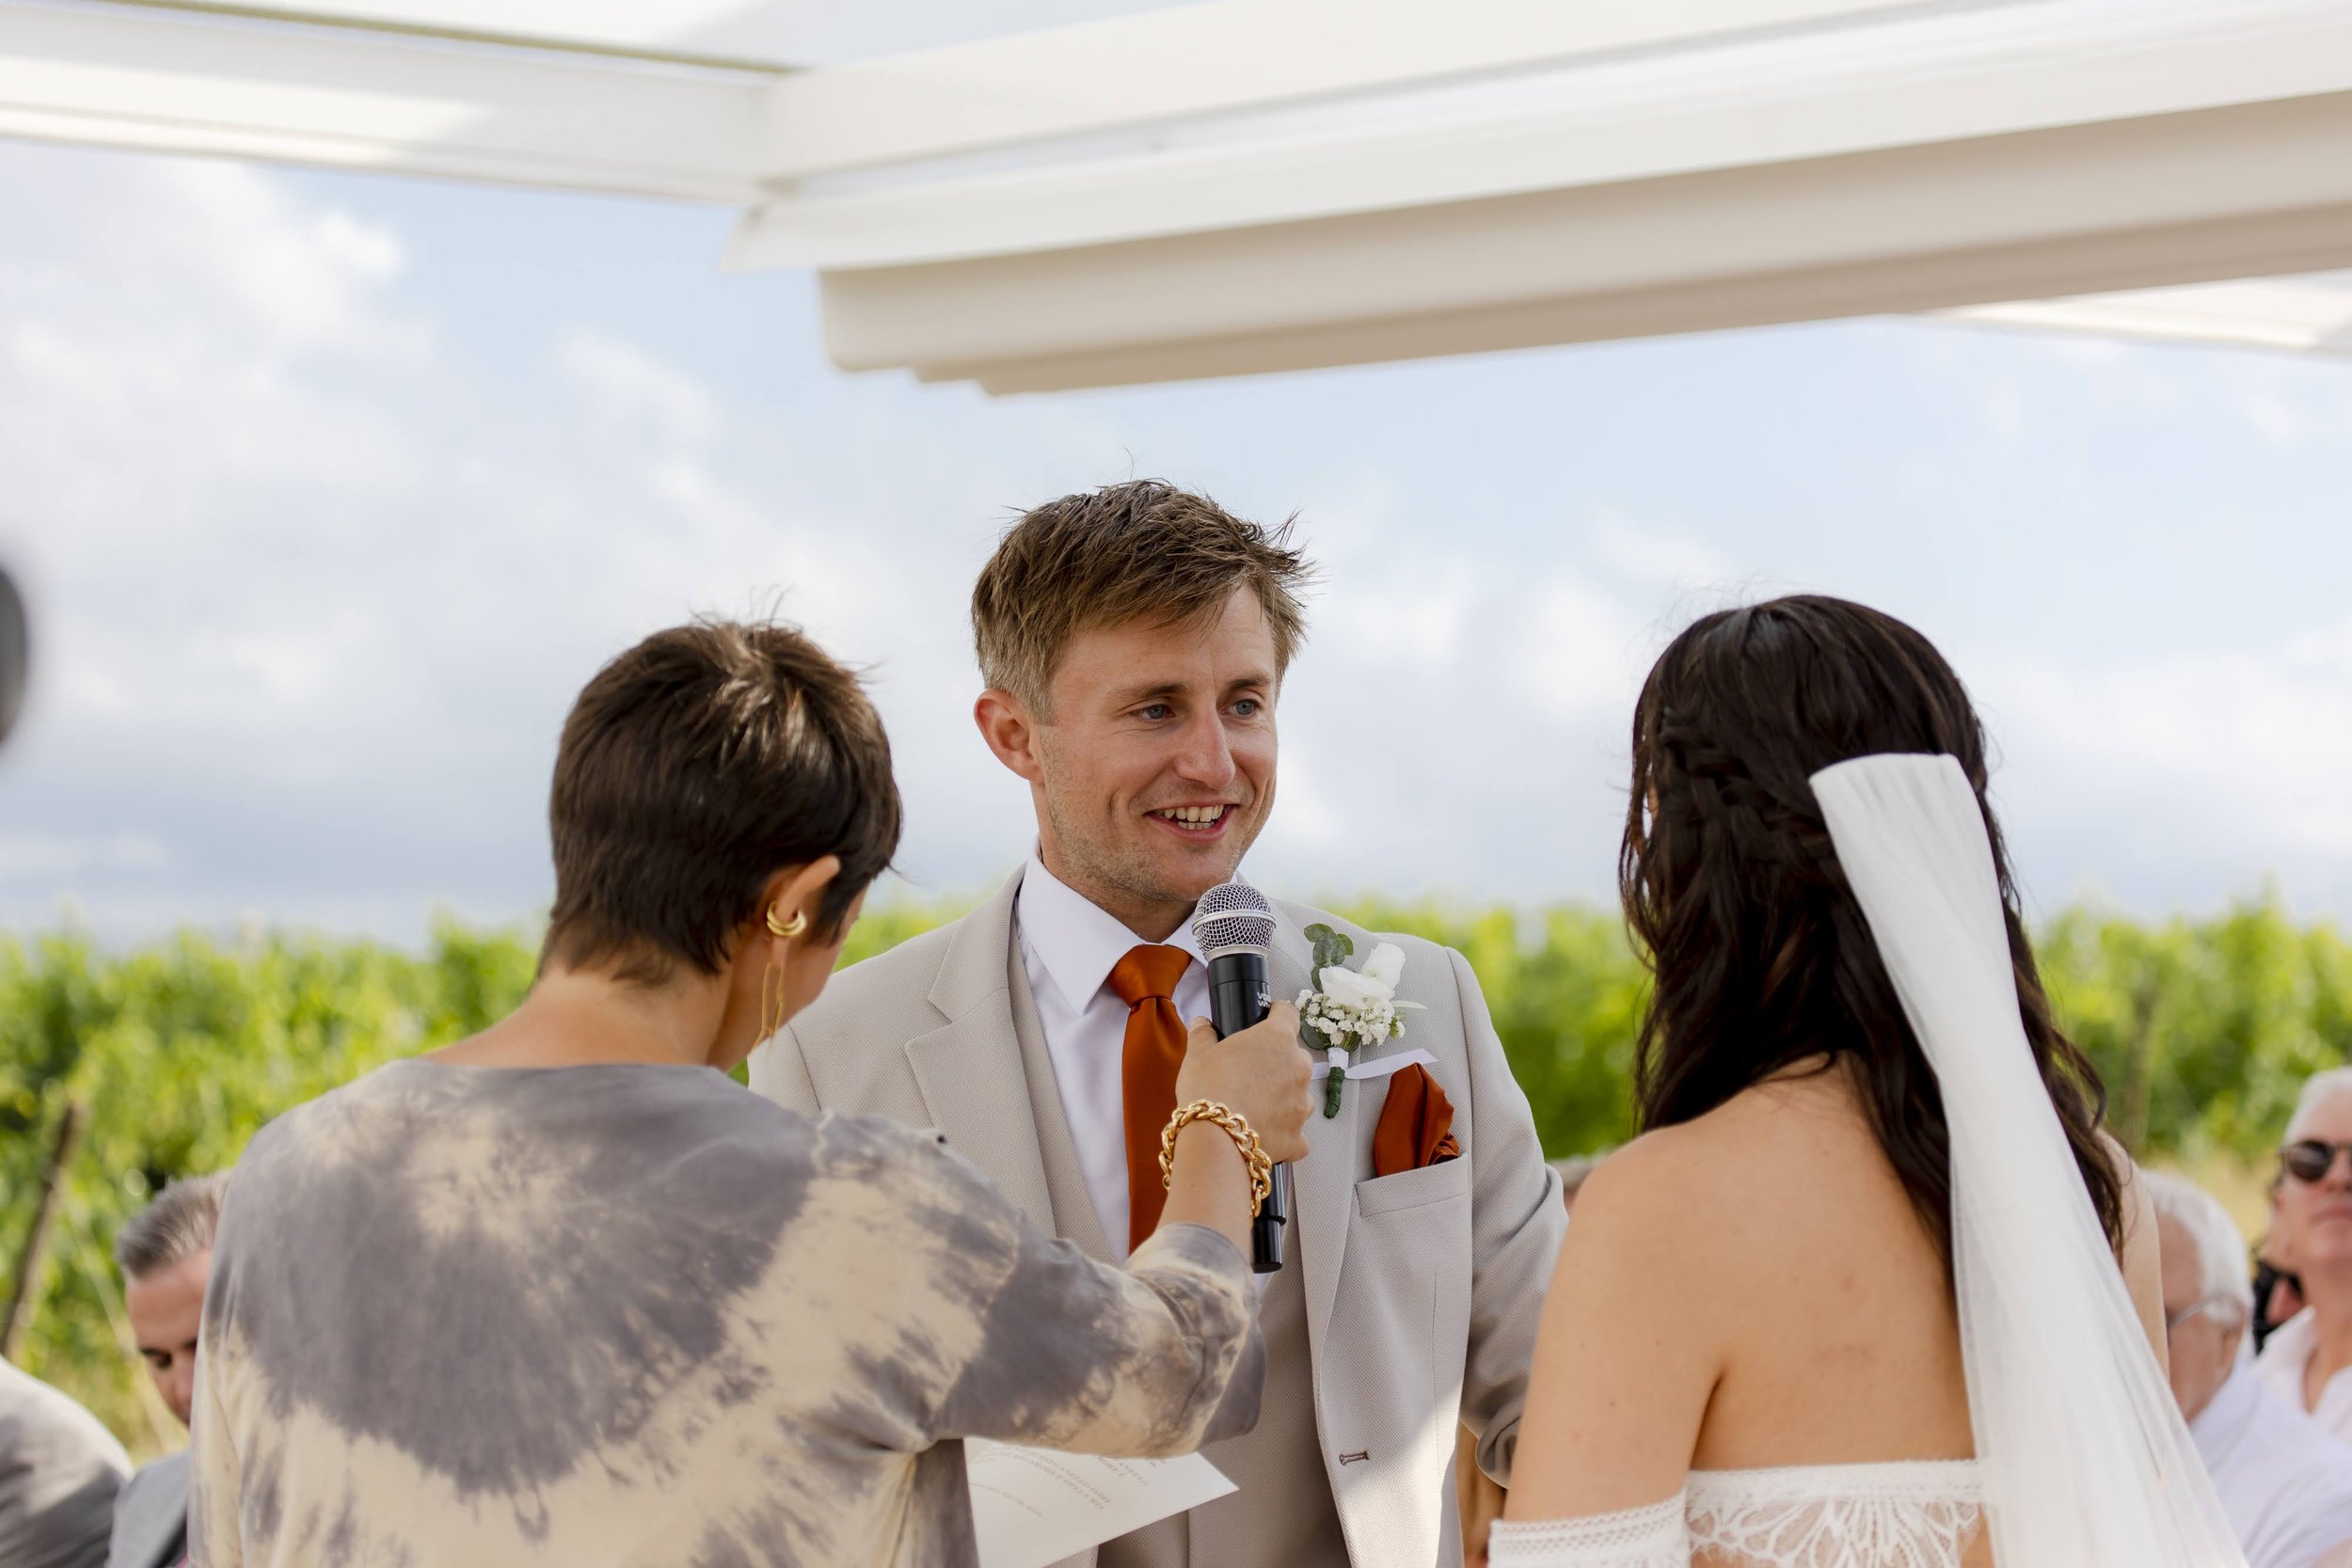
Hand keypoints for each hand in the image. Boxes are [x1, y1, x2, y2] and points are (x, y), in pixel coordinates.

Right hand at [1173, 1003, 1312, 1163]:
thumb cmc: (1208, 1089)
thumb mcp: (1197, 1055)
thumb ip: (1203, 1035)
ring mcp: (1303, 1103)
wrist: (1215, 1140)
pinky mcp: (1299, 1137)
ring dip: (1282, 1098)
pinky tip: (1263, 1133)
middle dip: (1276, 1064)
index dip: (1278, 1015)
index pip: (1289, 1014)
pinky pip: (1296, 1132)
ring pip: (1297, 1094)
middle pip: (1293, 1057)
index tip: (1270, 1019)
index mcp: (1277, 1039)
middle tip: (1249, 1074)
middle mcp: (1298, 1067)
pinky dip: (1283, 1132)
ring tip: (1253, 1108)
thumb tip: (1201, 1024)